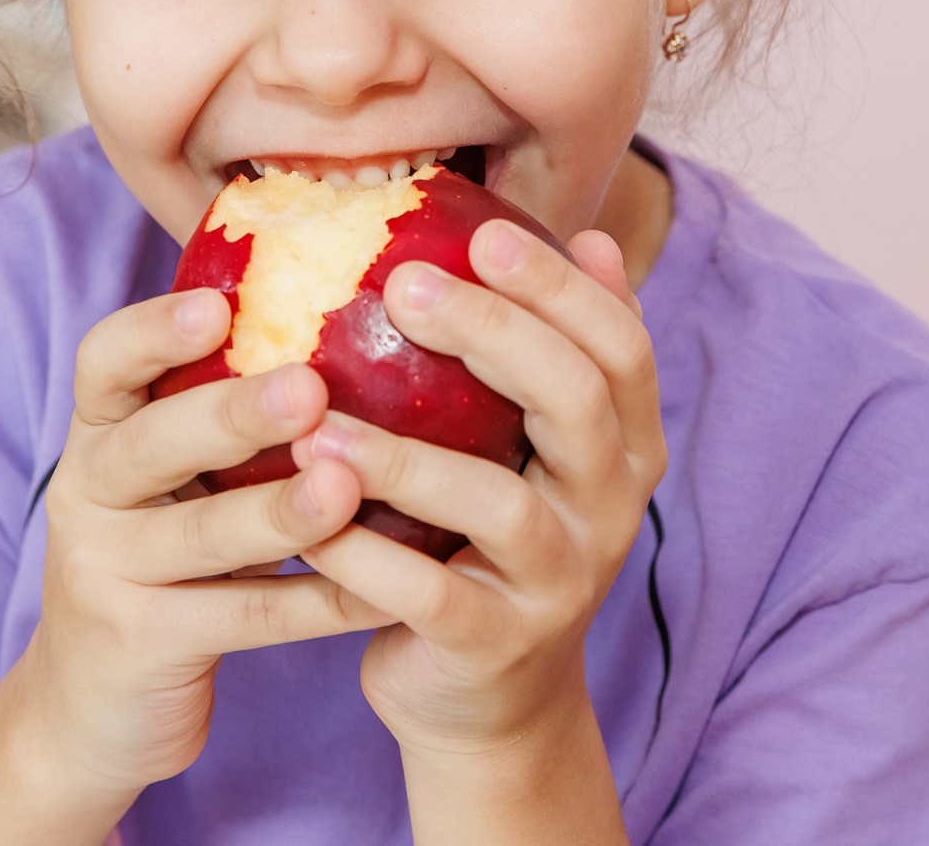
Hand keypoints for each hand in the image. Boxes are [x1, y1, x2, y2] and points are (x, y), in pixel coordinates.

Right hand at [11, 287, 398, 808]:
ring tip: (346, 486)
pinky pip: (243, 618)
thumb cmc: (158, 561)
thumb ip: (213, 409)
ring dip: (278, 512)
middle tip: (309, 388)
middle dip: (230, 414)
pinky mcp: (141, 646)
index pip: (102, 364)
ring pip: (199, 538)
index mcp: (95, 437)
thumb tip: (335, 304)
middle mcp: (87, 496)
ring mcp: (106, 575)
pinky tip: (382, 588)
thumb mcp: (163, 482)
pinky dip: (317, 602)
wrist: (91, 710)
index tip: (220, 306)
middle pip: (148, 446)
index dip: (153, 331)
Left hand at [291, 222, 664, 760]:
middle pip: (575, 402)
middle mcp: (609, 508)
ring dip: (406, 456)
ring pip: (498, 504)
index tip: (484, 236)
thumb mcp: (531, 446)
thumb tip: (586, 229)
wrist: (485, 699)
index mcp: (623, 444)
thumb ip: (546, 350)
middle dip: (494, 334)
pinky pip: (427, 594)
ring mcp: (559, 581)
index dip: (560, 288)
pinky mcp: (495, 645)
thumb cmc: (489, 537)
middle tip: (404, 286)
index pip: (621, 346)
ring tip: (322, 417)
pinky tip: (305, 513)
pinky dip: (363, 553)